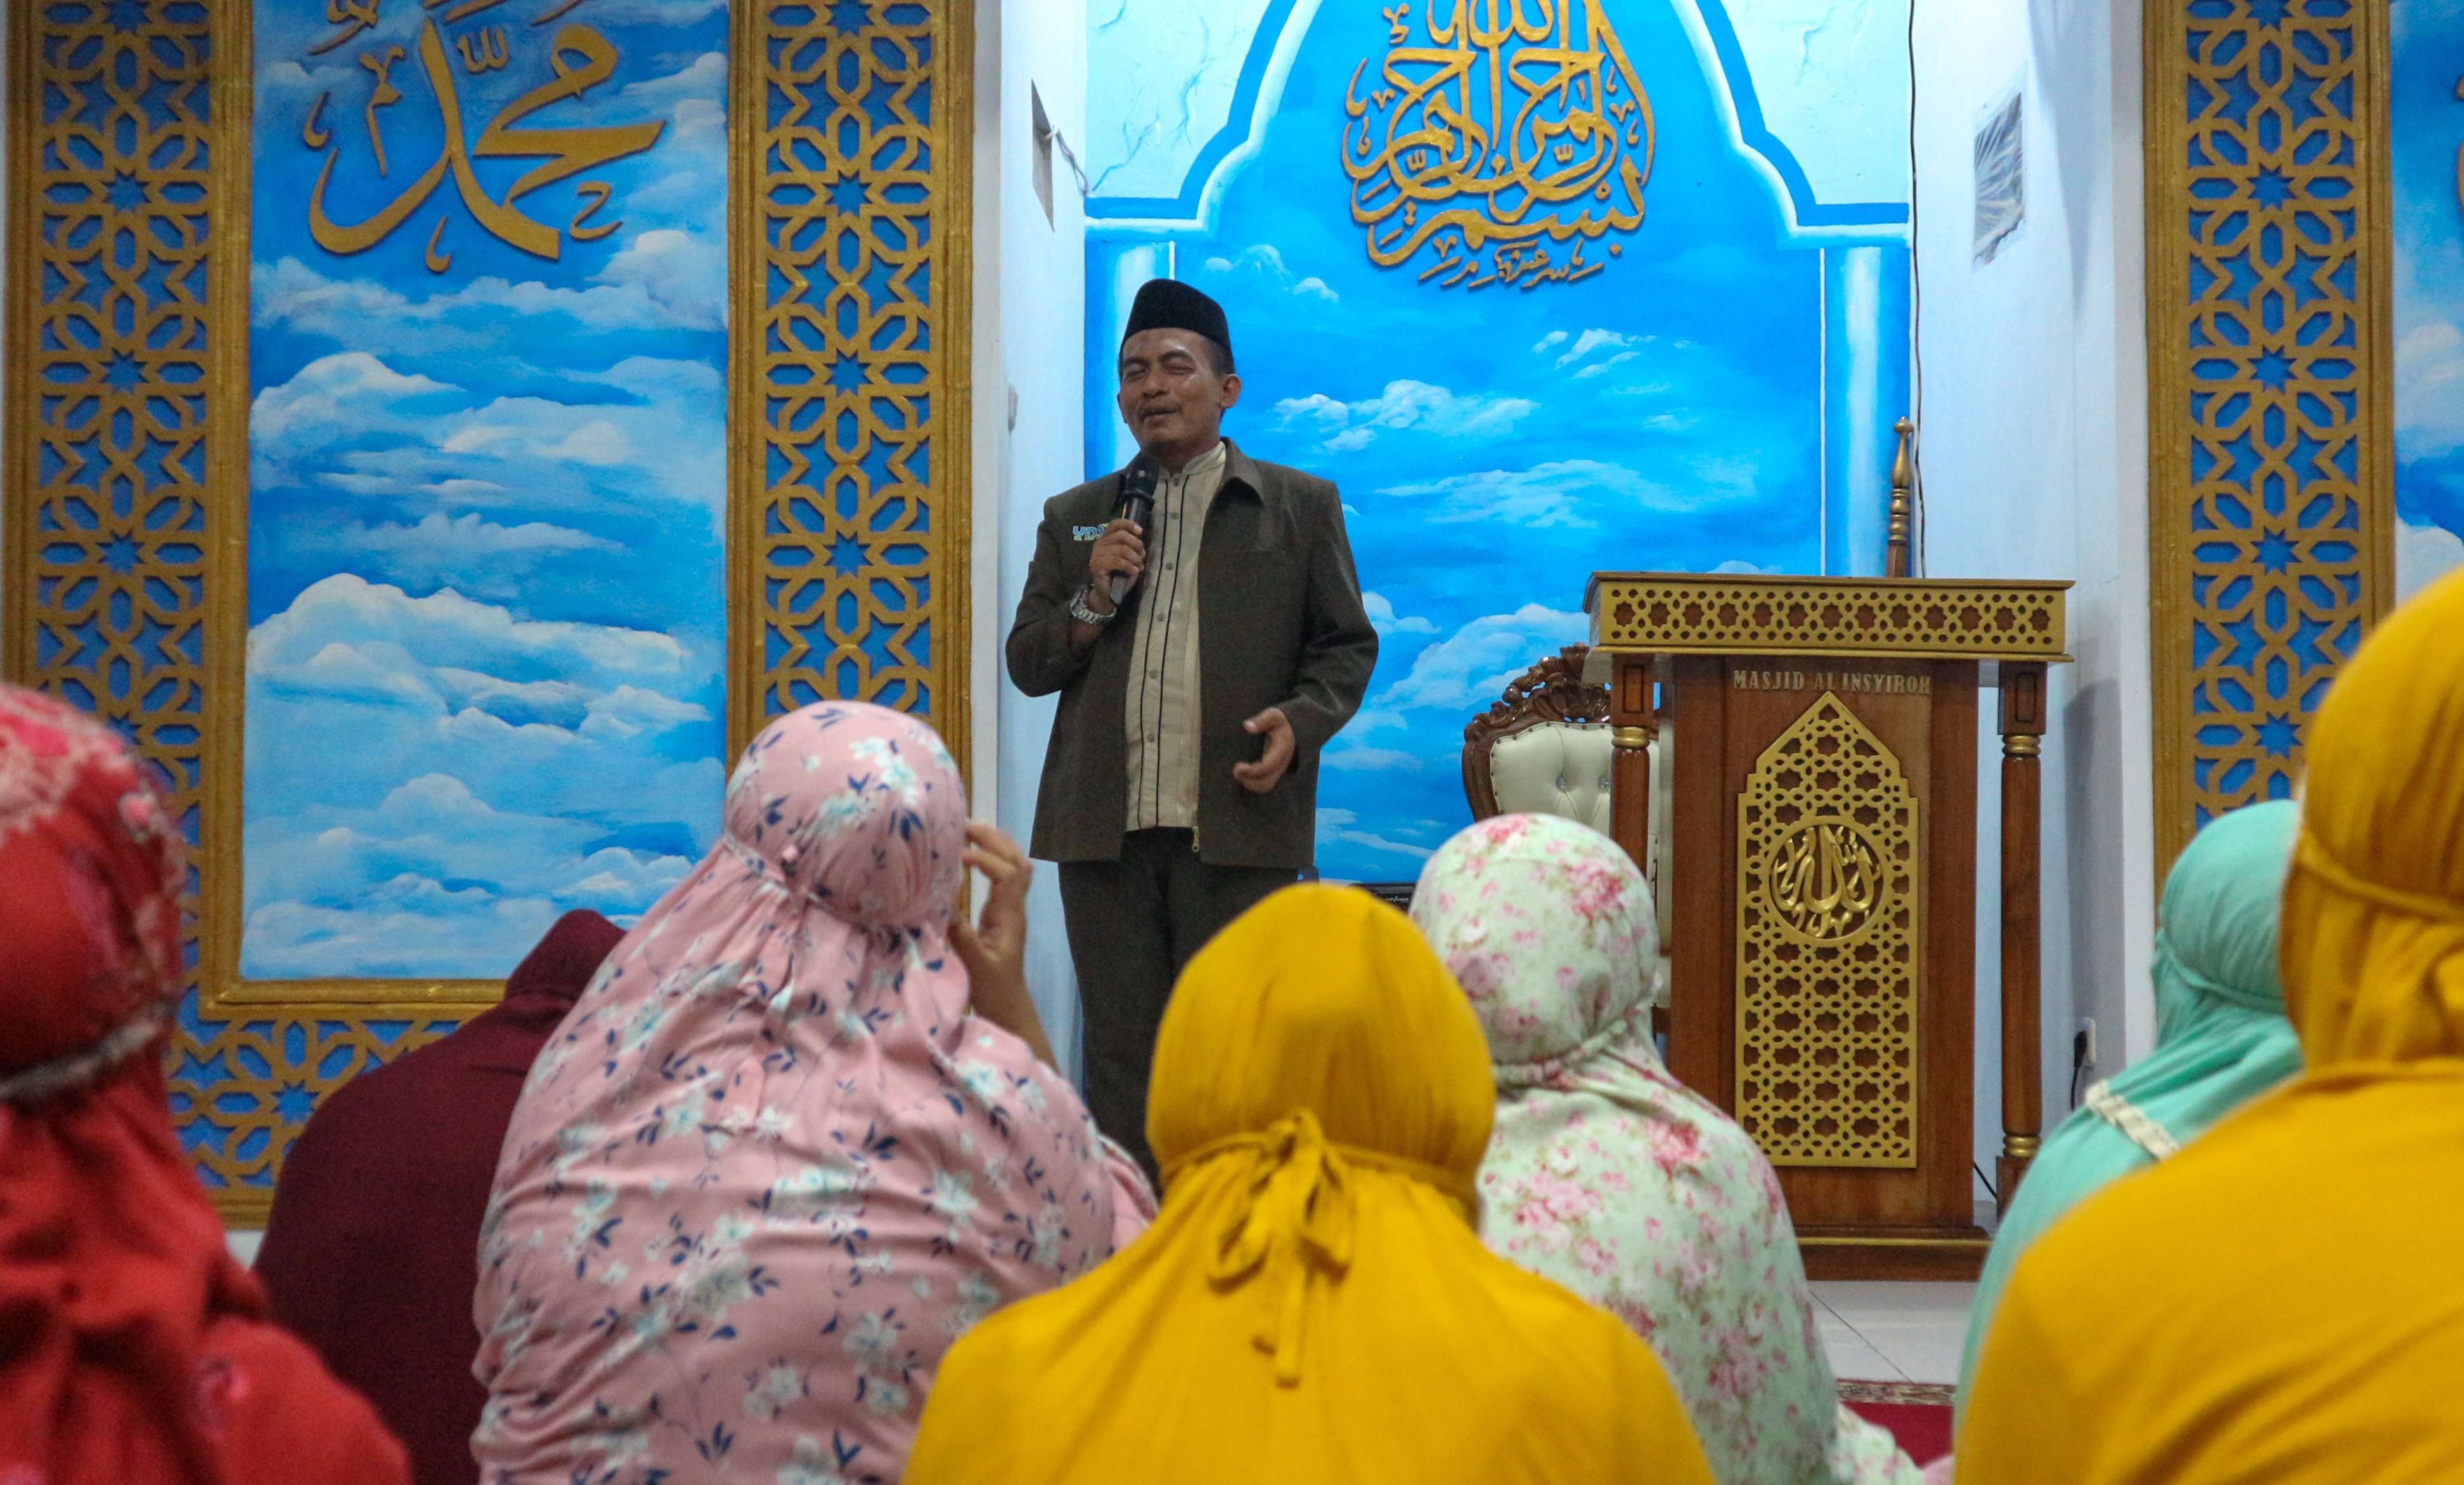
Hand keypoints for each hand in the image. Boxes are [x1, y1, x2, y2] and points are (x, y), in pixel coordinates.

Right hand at [948, 822, 1055, 1065]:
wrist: (1008, 1009)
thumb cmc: (993, 992)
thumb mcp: (975, 965)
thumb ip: (962, 936)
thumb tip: (943, 904)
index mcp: (1010, 917)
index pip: (1008, 875)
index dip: (987, 858)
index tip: (960, 854)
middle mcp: (1014, 908)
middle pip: (1017, 862)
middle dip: (995, 840)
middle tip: (965, 824)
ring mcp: (1010, 910)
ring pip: (1014, 867)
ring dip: (996, 845)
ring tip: (968, 830)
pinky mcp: (1001, 915)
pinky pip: (1002, 877)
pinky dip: (989, 860)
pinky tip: (968, 855)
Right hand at [1085, 518, 1145, 607]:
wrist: (1110, 594)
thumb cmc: (1120, 575)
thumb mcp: (1129, 557)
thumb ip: (1132, 547)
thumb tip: (1140, 543)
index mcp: (1106, 539)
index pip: (1115, 524)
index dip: (1128, 524)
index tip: (1140, 531)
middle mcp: (1099, 544)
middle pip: (1121, 535)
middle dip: (1136, 544)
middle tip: (1142, 555)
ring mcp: (1096, 554)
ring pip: (1121, 549)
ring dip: (1134, 557)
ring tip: (1139, 566)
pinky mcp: (1096, 565)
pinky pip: (1117, 561)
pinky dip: (1129, 566)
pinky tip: (1134, 571)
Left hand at [1233, 706, 1295, 793]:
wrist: (1293, 730)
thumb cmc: (1280, 722)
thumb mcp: (1273, 716)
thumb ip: (1261, 721)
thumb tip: (1247, 726)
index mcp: (1281, 751)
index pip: (1267, 767)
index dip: (1251, 771)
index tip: (1238, 766)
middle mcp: (1281, 764)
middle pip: (1266, 782)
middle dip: (1249, 780)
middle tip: (1236, 768)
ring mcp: (1278, 770)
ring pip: (1264, 786)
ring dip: (1249, 783)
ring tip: (1238, 771)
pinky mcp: (1273, 772)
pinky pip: (1263, 785)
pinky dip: (1251, 783)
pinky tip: (1243, 773)